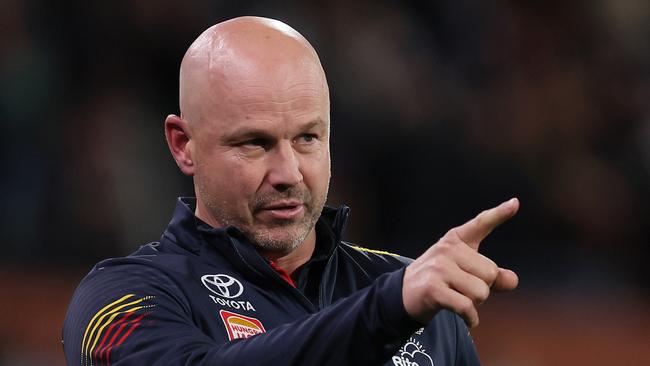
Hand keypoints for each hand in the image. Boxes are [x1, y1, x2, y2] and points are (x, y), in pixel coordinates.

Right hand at [402, 198, 519, 326]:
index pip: (481, 224)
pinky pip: (466, 306)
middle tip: (462, 290)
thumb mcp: (465, 273)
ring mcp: (438, 268)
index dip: (499, 214)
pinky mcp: (433, 288)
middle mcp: (447, 249)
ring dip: (475, 304)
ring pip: (480, 292)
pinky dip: (470, 317)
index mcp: (456, 240)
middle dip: (483, 289)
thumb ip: (492, 276)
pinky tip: (467, 319)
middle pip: (490, 273)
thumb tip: (512, 280)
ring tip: (458, 299)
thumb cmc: (440, 281)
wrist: (403, 294)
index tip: (515, 203)